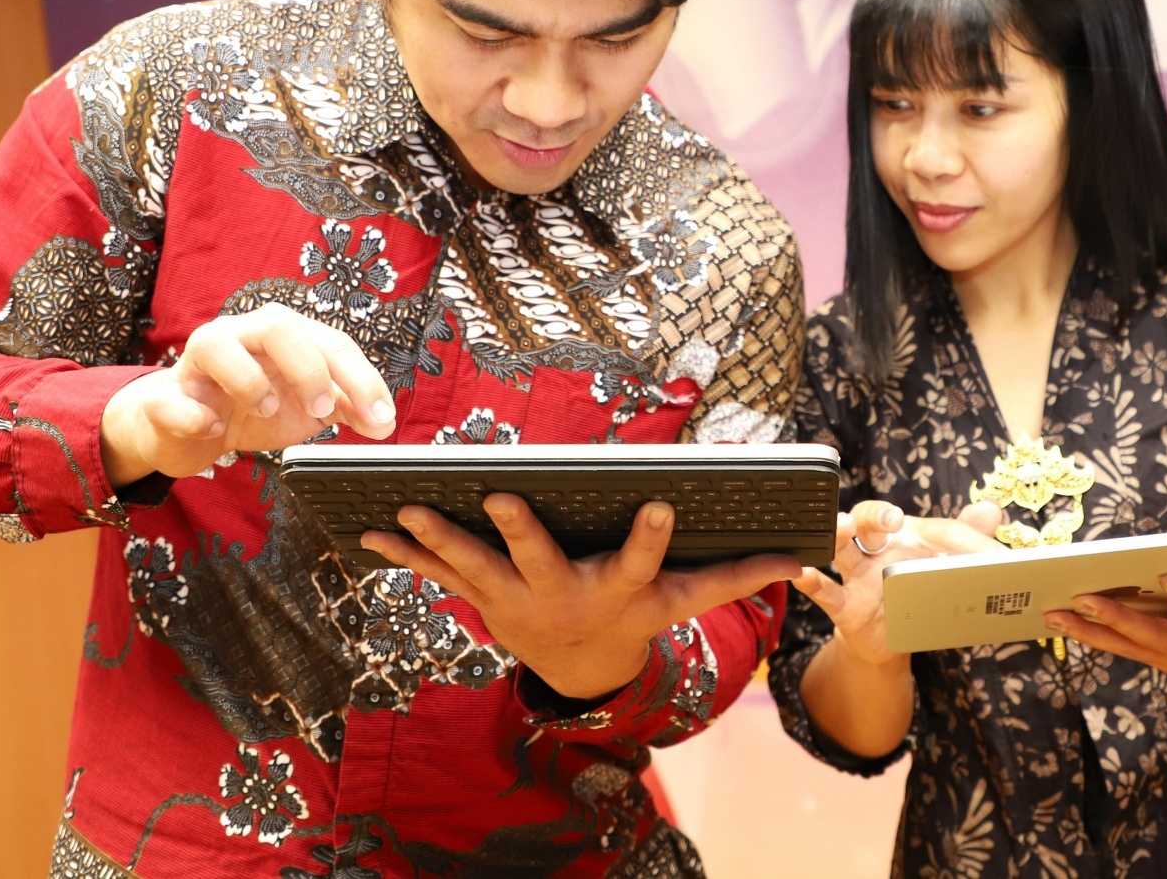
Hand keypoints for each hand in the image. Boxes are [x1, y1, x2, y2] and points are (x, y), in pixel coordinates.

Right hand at [100, 303, 395, 484]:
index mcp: (285, 335)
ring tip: (268, 410)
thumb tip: (383, 422)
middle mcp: (241, 335)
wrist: (186, 427)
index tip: (381, 418)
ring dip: (249, 380)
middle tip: (323, 411)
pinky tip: (212, 428)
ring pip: (217, 344)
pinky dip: (193, 414)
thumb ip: (348, 407)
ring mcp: (198, 361)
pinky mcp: (165, 394)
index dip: (361, 379)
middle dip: (308, 368)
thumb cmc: (255, 405)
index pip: (331, 342)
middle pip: (278, 327)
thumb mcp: (309, 406)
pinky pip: (171, 398)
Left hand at [362, 497, 800, 699]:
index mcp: (618, 589)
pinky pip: (437, 571)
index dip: (649, 536)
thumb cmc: (637, 615)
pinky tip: (365, 527)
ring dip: (440, 538)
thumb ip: (736, 576)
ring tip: (409, 506)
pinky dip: (401, 551)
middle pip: (541, 561)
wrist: (579, 670)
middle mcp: (564, 595)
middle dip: (520, 530)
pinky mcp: (481, 594)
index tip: (657, 503)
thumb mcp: (686, 600)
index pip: (641, 561)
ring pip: (475, 565)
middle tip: (502, 495)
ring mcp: (516, 598)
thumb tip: (801, 554)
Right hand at [793, 499, 1005, 667]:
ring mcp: (856, 576)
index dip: (920, 522)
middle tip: (890, 517)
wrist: (893, 638)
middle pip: (866, 520)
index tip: (920, 523)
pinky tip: (803, 573)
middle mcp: (873, 549)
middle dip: (875, 515)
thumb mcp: (943, 567)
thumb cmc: (915, 590)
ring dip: (838, 536)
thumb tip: (991, 509)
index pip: (904, 518)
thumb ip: (966, 538)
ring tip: (842, 527)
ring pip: (841, 549)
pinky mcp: (844, 606)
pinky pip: (824, 591)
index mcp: (897, 534)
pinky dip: (811, 581)